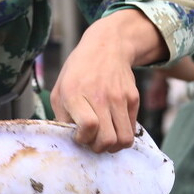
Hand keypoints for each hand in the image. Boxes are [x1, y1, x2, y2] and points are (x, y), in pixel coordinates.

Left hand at [52, 10, 165, 152]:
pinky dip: (123, 133)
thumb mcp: (59, 90)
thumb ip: (61, 116)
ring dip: (113, 146)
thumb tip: (69, 141)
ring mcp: (119, 97)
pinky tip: (113, 126)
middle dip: (98, 148)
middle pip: (107, 139)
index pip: (88, 126)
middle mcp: (100, 95)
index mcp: (75, 93)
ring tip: (105, 139)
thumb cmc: (78, 71)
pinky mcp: (133, 98)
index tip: (79, 135)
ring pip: (124, 139)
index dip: (83, 139)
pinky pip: (132, 128)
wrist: (107, 46)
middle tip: (92, 141)